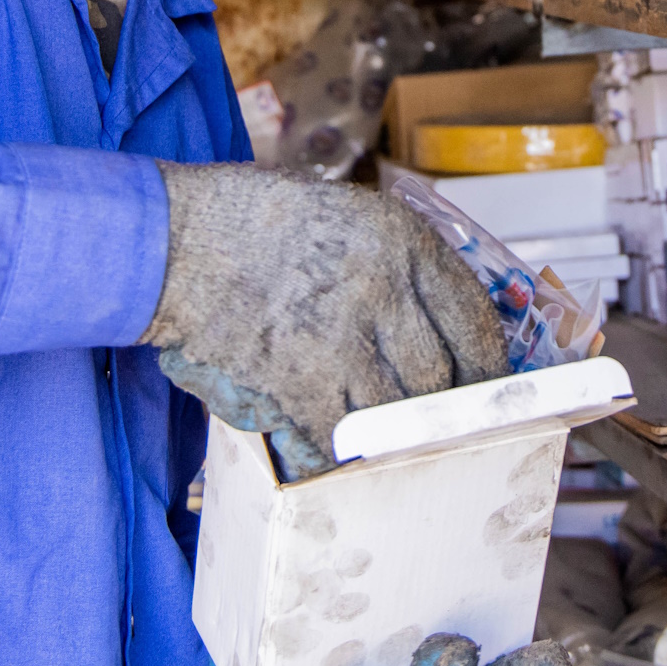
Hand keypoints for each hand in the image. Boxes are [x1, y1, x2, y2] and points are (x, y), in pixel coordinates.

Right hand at [147, 164, 509, 477]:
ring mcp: (342, 338)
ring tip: (381, 434)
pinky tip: (333, 445)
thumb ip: (398, 266)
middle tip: (434, 424)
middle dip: (440, 407)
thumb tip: (439, 328)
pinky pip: (342, 435)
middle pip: (441, 377)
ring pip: (398, 412)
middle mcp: (383, 288)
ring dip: (391, 431)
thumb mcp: (348, 217)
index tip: (488, 388)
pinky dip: (340, 449)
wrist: (178, 240)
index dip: (488, 364)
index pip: (473, 317)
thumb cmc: (258, 223)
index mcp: (402, 241)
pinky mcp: (300, 379)